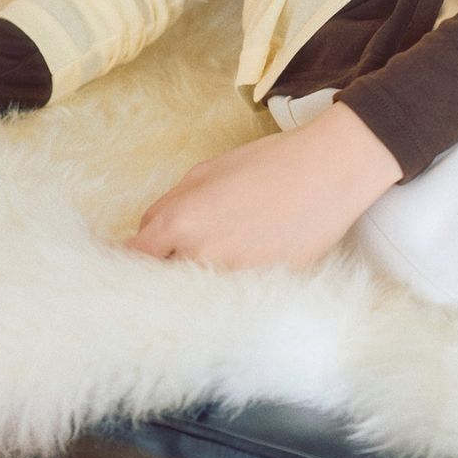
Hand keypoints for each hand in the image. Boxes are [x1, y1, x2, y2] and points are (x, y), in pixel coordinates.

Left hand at [123, 100, 403, 272]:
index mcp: (180, 221)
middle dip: (162, 271)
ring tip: (213, 263)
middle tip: (170, 261)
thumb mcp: (206, 170)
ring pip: (196, 292)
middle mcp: (199, 256)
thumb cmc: (269, 162)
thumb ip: (169, 204)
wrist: (329, 172)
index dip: (128, 260)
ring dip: (195, 281)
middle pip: (162, 280)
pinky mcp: (261, 289)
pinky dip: (228, 285)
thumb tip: (148, 234)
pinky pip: (230, 294)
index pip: (134, 257)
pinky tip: (243, 265)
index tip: (128, 262)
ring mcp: (231, 277)